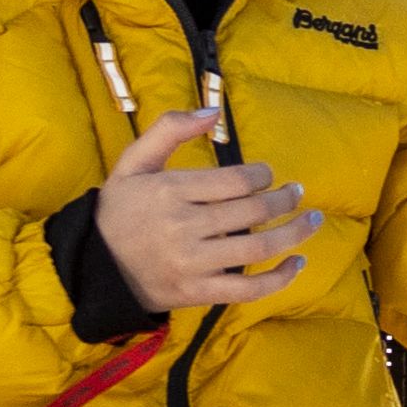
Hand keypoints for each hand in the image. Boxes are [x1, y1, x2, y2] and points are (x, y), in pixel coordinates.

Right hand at [87, 111, 317, 313]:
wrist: (93, 267)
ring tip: (313, 220)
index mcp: (170, 191)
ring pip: (257, 247)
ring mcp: (192, 263)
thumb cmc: (119, 210)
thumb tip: (212, 112)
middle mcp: (183, 227)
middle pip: (252, 211)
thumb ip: (169, 130)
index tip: (267, 175)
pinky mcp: (197, 293)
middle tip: (297, 193)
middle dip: (284, 199)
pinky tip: (299, 263)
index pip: (234, 180)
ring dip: (295, 233)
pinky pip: (248, 289)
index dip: (261, 175)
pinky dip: (280, 278)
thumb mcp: (133, 163)